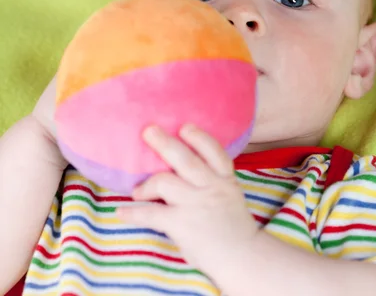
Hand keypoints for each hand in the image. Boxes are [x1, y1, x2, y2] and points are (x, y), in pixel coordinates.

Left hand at [117, 124, 258, 280]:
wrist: (243, 258)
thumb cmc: (232, 224)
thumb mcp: (231, 193)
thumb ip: (213, 177)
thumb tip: (184, 160)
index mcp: (225, 178)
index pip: (214, 151)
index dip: (198, 137)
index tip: (184, 126)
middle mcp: (211, 187)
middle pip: (185, 160)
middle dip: (164, 143)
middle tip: (148, 131)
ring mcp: (196, 205)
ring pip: (165, 181)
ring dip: (146, 183)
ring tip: (137, 190)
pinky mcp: (182, 224)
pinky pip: (152, 213)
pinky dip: (133, 212)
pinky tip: (121, 211)